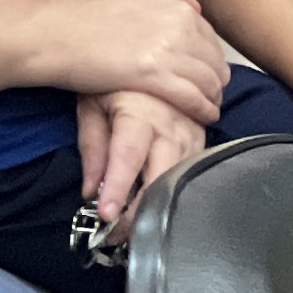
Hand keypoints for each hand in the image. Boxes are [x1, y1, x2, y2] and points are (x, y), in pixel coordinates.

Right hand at [38, 0, 227, 120]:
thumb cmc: (84, 7)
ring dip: (213, 97)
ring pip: (208, 81)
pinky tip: (203, 115)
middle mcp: (178, 25)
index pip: (209, 36)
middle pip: (213, 60)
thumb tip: (195, 7)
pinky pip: (193, 97)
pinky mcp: (154, 77)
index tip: (206, 69)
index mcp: (174, 4)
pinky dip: (203, 108)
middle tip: (210, 92)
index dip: (210, 55)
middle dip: (216, 78)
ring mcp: (167, 51)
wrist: (55, 31)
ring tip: (209, 106)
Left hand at [74, 87, 204, 243]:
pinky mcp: (202, 140)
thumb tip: (90, 190)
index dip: (118, 188)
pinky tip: (157, 208)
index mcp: (140, 113)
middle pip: (160, 177)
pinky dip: (175, 194)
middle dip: (139, 212)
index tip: (107, 216)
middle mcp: (172, 126)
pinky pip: (192, 174)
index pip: (128, 156)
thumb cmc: (115, 81)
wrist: (152, 55)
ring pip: (180, 181)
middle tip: (116, 236)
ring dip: (157, 208)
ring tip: (132, 231)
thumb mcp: (92, 105)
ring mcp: (192, 134)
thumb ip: (92, 146)